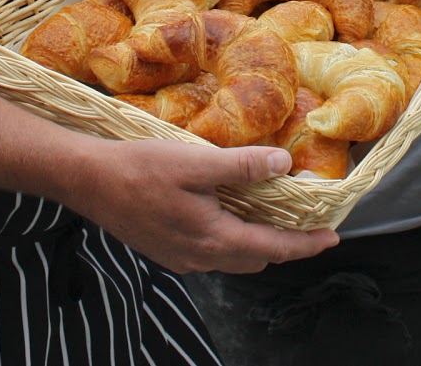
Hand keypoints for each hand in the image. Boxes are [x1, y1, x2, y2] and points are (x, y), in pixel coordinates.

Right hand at [71, 139, 338, 273]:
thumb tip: (283, 164)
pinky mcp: (167, 250)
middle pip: (257, 259)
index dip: (306, 244)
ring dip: (258, 243)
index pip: (274, 249)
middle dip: (286, 245)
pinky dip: (232, 238)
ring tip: (274, 216)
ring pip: (233, 258)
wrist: (87, 181)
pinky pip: (211, 252)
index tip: (332, 237)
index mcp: (213, 238)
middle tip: (306, 222)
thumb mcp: (195, 161)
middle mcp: (200, 257)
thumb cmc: (139, 168)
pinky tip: (229, 212)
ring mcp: (182, 257)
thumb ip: (241, 166)